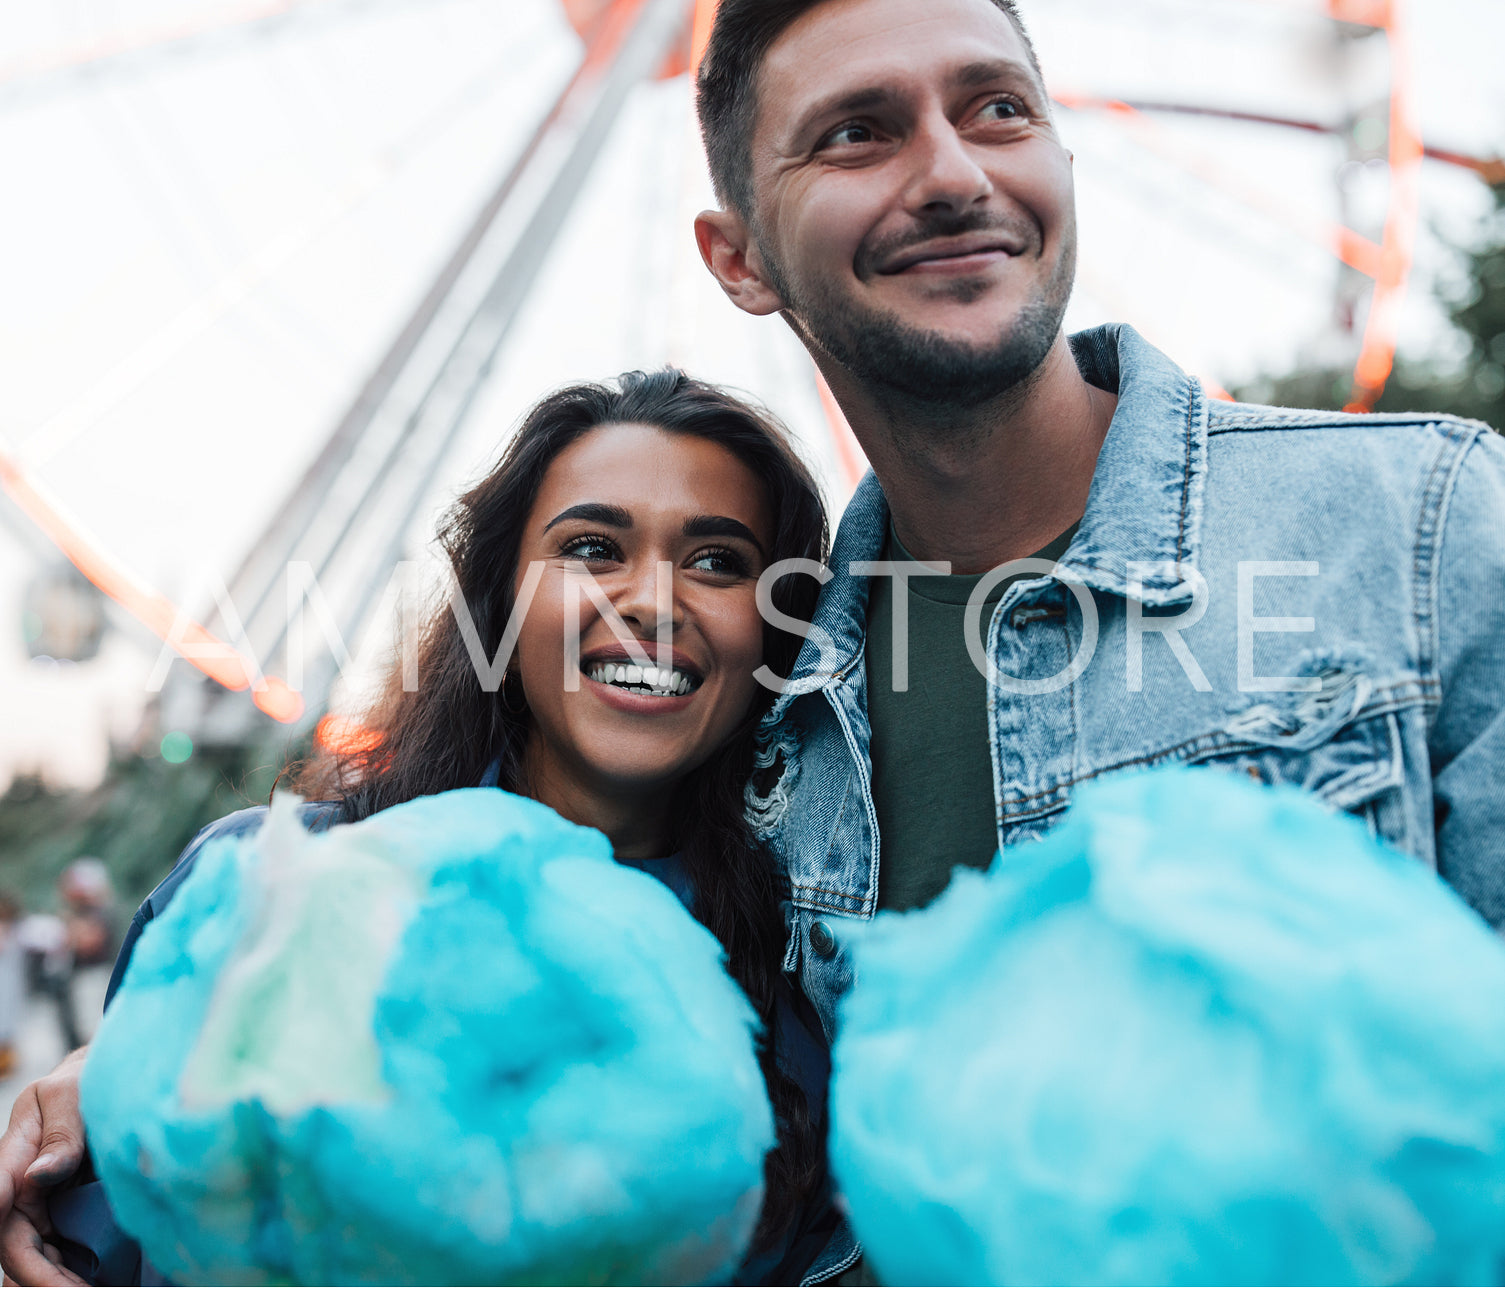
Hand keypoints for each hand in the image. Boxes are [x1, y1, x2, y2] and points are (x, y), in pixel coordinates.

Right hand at [0, 1048, 89, 1285]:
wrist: (112, 1080)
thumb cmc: (86, 1081)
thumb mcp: (72, 1094)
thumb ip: (61, 1135)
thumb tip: (38, 1176)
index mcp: (13, 1156)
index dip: (7, 1234)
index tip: (28, 1265)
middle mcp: (19, 1188)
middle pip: (16, 1245)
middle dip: (41, 1277)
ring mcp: (40, 1205)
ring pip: (34, 1256)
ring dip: (56, 1282)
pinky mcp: (63, 1214)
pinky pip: (59, 1251)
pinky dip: (69, 1274)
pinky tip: (93, 1284)